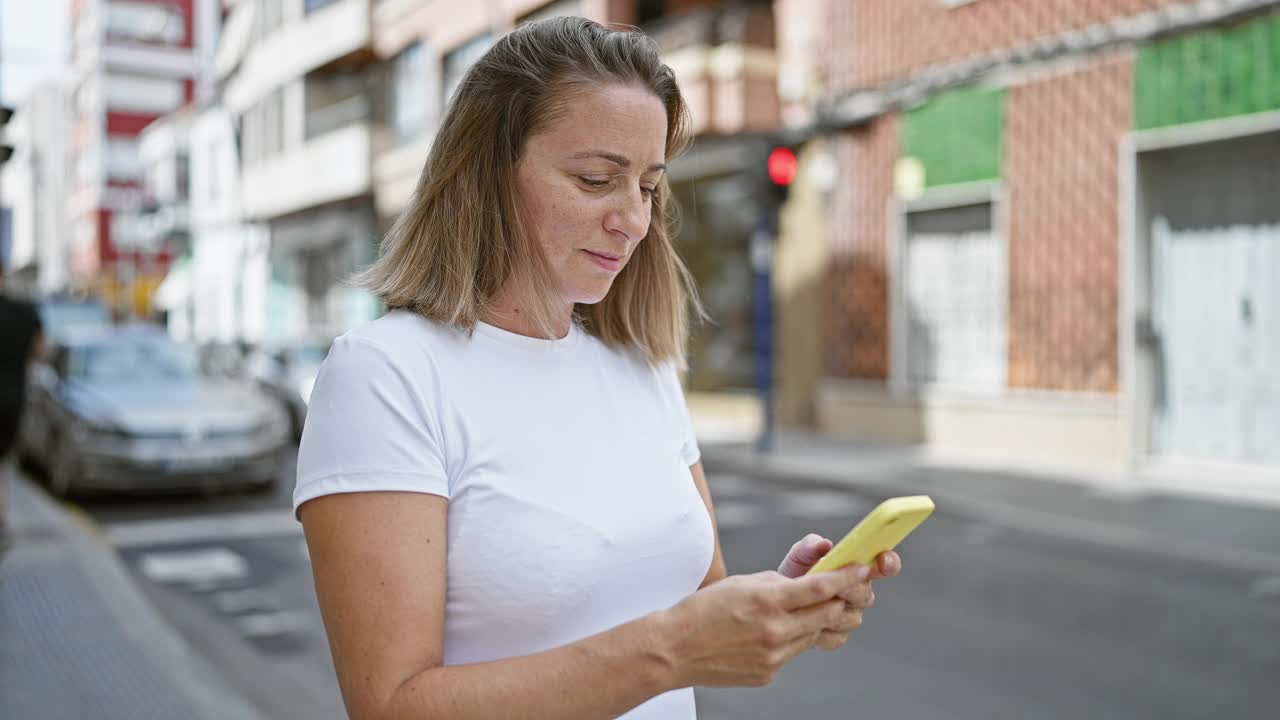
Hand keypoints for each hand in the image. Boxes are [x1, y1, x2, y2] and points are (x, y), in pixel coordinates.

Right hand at [660, 564, 866, 687]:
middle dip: (839, 600)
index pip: (820, 588)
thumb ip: (777, 583)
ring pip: (812, 634)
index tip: (862, 570)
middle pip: (827, 614)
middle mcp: (775, 630)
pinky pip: (792, 652)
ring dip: (814, 621)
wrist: (674, 649)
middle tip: (842, 591)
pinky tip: (767, 634)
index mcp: (767, 600)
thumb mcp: (742, 583)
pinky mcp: (769, 673)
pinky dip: (789, 640)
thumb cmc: (703, 609)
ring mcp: (774, 655)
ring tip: (797, 612)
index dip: (846, 578)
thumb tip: (803, 586)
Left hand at [777, 534, 901, 650]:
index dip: (889, 563)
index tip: (882, 559)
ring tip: (810, 604)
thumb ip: (810, 546)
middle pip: (865, 595)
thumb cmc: (795, 573)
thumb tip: (824, 544)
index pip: (885, 565)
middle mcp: (859, 593)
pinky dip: (820, 630)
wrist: (777, 603)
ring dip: (832, 611)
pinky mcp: (837, 636)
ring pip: (852, 618)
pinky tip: (805, 622)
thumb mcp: (799, 555)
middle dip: (850, 589)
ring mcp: (850, 616)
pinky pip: (836, 636)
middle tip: (836, 585)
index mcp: (858, 569)